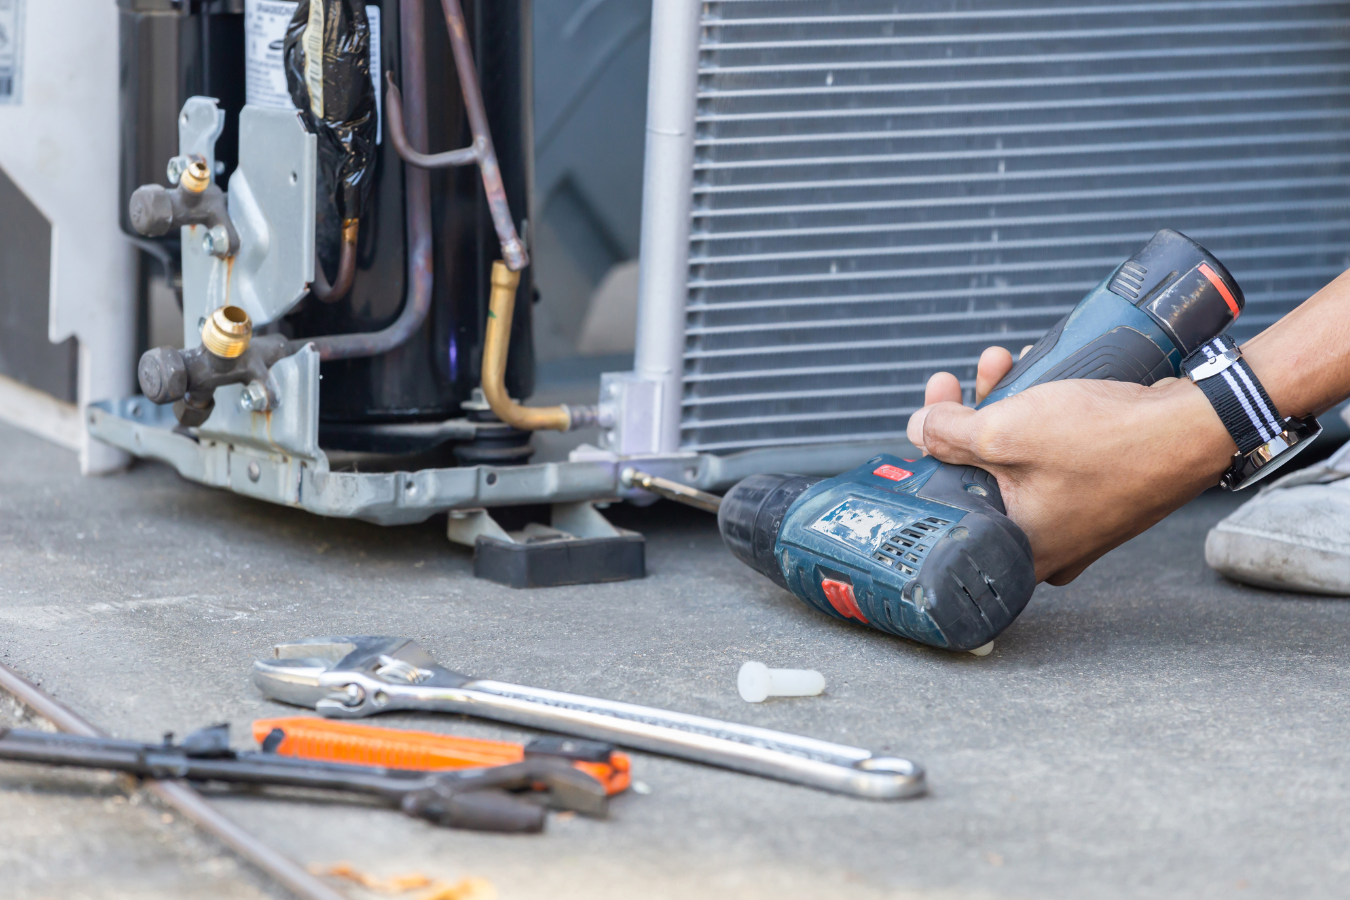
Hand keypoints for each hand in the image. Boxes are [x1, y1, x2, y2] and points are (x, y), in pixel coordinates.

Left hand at [906, 353, 1234, 584]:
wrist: (1198, 428)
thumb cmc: (1112, 443)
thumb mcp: (1007, 433)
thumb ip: (950, 434)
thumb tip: (921, 428)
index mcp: (1020, 548)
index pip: (951, 502)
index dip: (933, 450)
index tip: (931, 412)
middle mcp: (1048, 542)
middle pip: (982, 475)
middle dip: (967, 416)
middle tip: (957, 382)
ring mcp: (1077, 517)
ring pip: (1018, 457)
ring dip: (1002, 405)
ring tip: (1000, 362)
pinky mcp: (1100, 488)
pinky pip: (1052, 453)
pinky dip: (1039, 415)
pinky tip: (1035, 375)